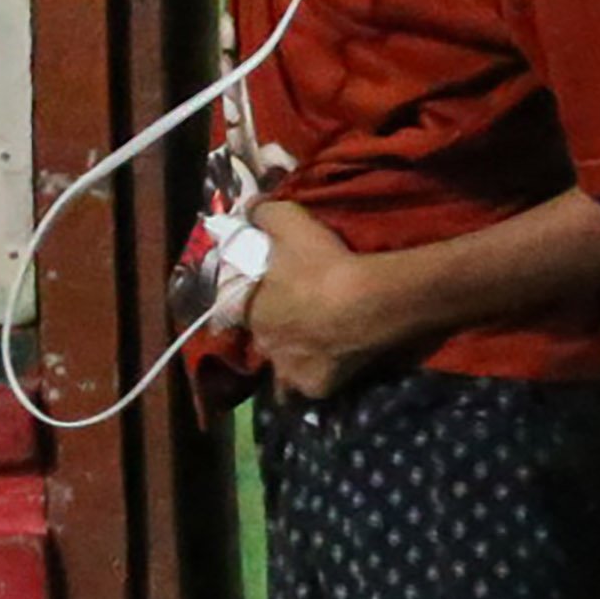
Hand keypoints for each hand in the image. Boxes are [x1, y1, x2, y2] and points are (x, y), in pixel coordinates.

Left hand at [239, 197, 404, 400]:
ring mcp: (288, 370)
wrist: (367, 301)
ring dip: (293, 356)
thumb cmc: (322, 262)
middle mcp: (263, 345)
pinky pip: (310, 384)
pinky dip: (319, 374)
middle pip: (263, 338)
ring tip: (316, 342)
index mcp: (248, 309)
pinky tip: (334, 362)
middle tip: (300, 314)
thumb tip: (250, 210)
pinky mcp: (316, 387)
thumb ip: (263, 213)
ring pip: (284, 366)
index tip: (266, 295)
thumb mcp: (289, 220)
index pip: (232, 310)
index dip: (248, 301)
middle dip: (275, 329)